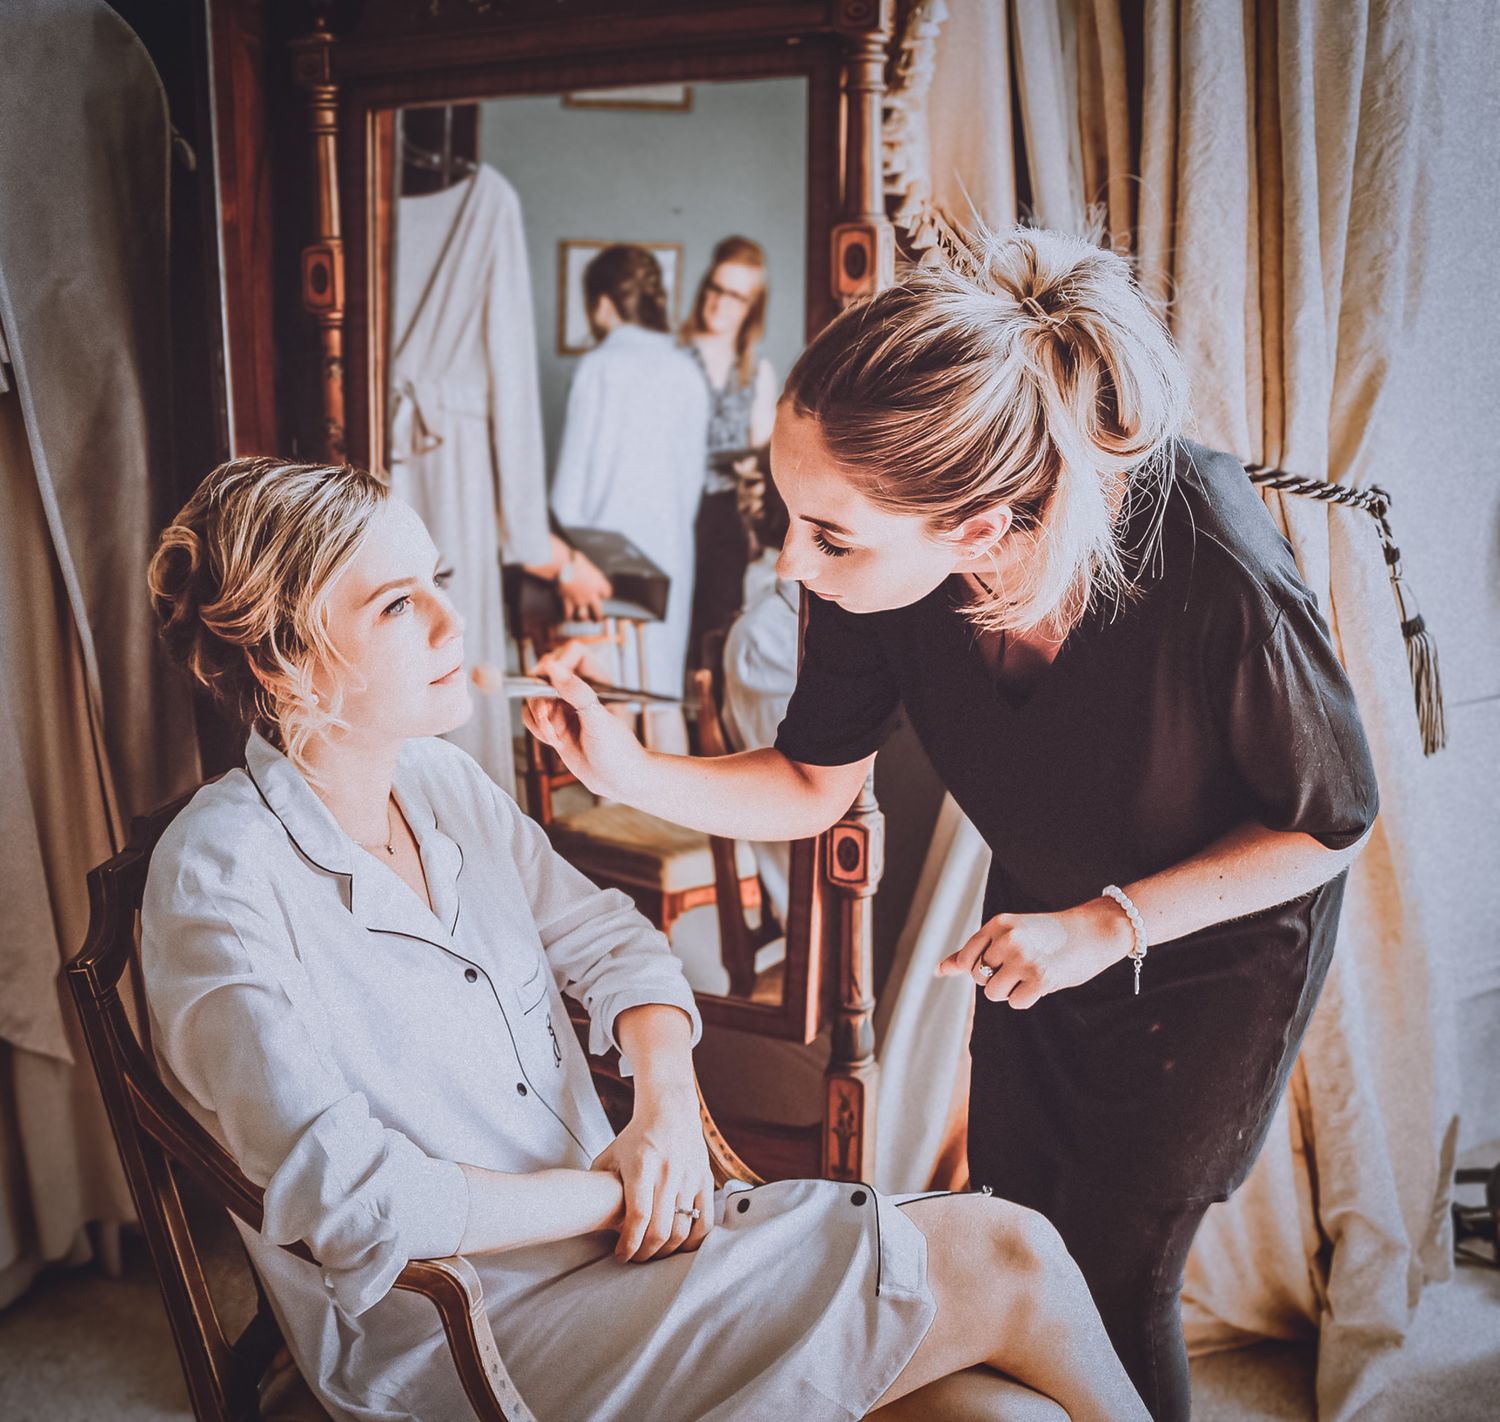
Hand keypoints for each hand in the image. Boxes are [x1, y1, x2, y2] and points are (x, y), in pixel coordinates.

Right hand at [523, 641, 647, 798]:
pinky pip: (532, 717)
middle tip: (548, 716)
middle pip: (544, 674)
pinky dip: (536, 728)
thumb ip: (576, 692)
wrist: (619, 782)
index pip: (570, 653)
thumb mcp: (597, 719)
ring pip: (533, 697)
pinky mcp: (555, 725)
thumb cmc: (619, 752)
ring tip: (555, 735)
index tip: (546, 679)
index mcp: (595, 681)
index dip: (555, 662)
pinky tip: (553, 741)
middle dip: (540, 697)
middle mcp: (578, 691)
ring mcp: (564, 708)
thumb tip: (554, 666)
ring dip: (538, 717)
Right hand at [558, 554, 612, 622]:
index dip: (605, 594)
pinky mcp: (568, 602)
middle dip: (598, 617)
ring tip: (581, 617)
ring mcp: (580, 600)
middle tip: (596, 617)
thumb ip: (588, 568)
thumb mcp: (586, 562)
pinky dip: (567, 616)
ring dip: (582, 617)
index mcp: (599, 584)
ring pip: (584, 616)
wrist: (562, 565)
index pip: (608, 593)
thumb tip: (582, 562)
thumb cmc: (574, 560)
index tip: (602, 594)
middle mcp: (591, 595)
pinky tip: (567, 615)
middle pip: (599, 612)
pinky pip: (568, 614)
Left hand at [592, 1088, 713, 1262]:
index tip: (621, 1256)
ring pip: (682, 1230)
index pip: (637, 1216)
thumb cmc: (636, 1137)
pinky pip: (705, 1222)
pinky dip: (693, 1241)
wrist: (669, 1111)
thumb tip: (590, 1217)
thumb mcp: (611, 1156)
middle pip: (660, 1230)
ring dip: (667, 1251)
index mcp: (641, 1167)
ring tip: (654, 1252)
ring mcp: (689, 1178)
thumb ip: (599, 1186)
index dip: (629, 1243)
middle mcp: (667, 1173)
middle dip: (646, 1253)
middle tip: (636, 1258)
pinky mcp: (705, 1180)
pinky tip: (680, 1244)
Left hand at [936, 898, 1134, 1008]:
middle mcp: (1008, 939)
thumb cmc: (1048, 934)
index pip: (966, 959)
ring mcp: (1024, 959)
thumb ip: (974, 951)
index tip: (1002, 960)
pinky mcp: (1041, 979)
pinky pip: (1016, 1002)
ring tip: (1030, 973)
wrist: (1094, 931)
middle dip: (997, 978)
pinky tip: (1042, 981)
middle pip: (979, 978)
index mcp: (998, 924)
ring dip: (1011, 990)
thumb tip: (938, 970)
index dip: (980, 967)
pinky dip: (1027, 998)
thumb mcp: (1009, 933)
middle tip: (1023, 964)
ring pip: (994, 993)